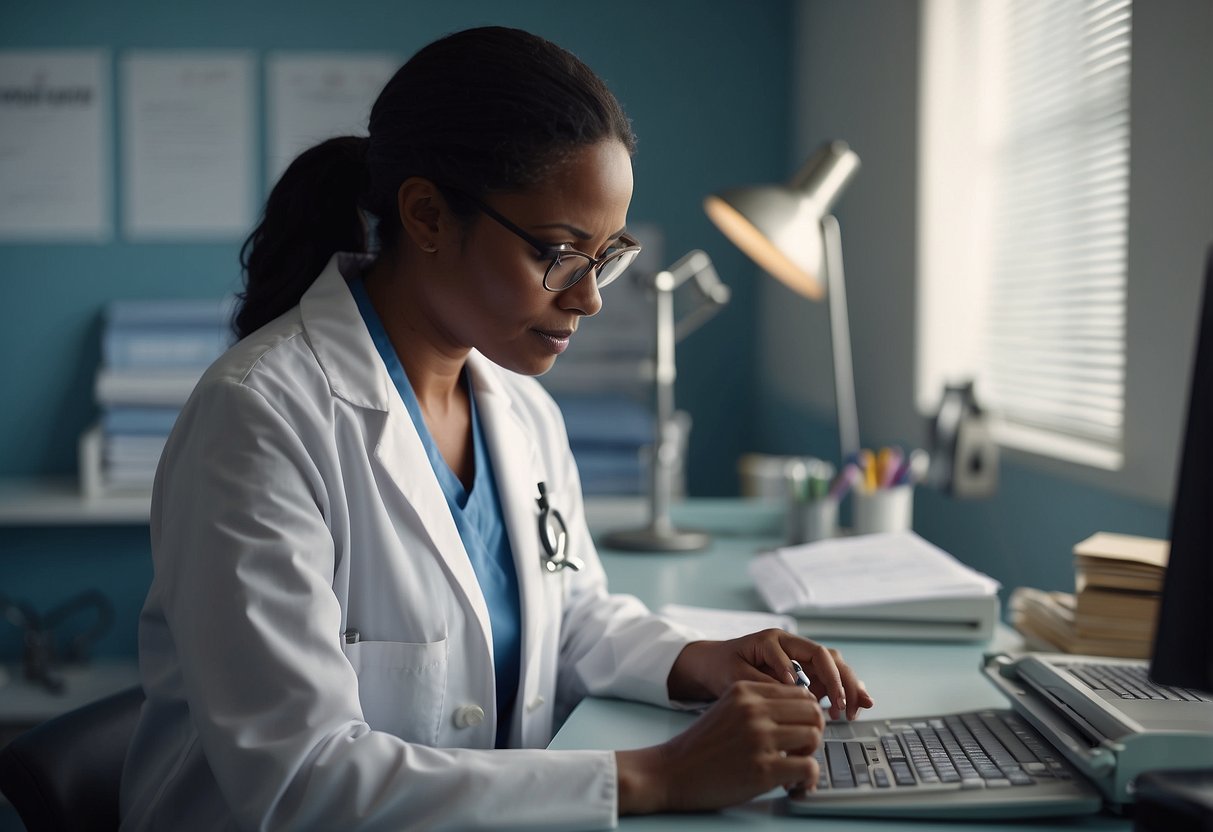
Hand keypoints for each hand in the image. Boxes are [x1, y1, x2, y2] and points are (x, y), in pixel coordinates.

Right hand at [617, 680, 822, 813]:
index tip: (801, 730)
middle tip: (801, 749)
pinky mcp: (762, 769)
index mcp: (746, 690)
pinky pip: (809, 767)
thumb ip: (759, 705)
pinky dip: (808, 779)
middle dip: (813, 731)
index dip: (806, 714)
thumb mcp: (728, 708)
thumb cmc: (701, 745)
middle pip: (813, 712)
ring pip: (814, 736)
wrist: (671, 771)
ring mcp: (759, 738)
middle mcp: (754, 710)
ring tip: (795, 767)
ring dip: (810, 755)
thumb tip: (800, 712)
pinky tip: (795, 785)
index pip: (800, 693)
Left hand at [667, 629, 874, 720]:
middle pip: (826, 656)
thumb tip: (793, 689)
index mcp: (773, 640)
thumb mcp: (735, 676)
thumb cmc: (721, 667)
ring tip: (857, 709)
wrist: (712, 665)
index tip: (809, 698)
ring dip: (848, 686)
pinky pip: (828, 678)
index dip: (821, 677)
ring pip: (833, 666)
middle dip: (842, 680)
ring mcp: (799, 657)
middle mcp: (790, 644)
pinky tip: (851, 708)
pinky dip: (842, 691)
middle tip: (848, 706)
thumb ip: (763, 681)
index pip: (804, 653)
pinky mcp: (803, 672)